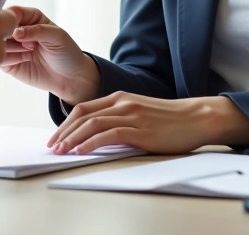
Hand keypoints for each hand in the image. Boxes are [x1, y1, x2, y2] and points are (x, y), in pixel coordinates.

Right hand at [0, 6, 100, 104]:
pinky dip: (7, 59)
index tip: (17, 29)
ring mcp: (11, 46)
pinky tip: (23, 60)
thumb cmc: (66, 52)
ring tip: (29, 53)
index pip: (11, 12)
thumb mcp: (57, 36)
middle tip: (27, 44)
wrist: (70, 78)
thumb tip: (16, 32)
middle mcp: (17, 30)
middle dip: (9, 35)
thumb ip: (37, 30)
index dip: (10, 18)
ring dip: (10, 48)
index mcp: (29, 17)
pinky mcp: (7, 62)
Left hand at [47, 93, 248, 154]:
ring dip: (72, 138)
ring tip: (61, 151)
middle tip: (51, 146)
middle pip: (82, 114)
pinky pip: (108, 134)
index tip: (55, 136)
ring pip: (92, 124)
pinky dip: (91, 142)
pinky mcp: (140, 130)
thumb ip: (120, 119)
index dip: (66, 122)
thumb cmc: (170, 120)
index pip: (84, 108)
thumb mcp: (140, 113)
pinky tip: (81, 151)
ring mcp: (130, 115)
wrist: (196, 118)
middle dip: (63, 131)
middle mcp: (122, 103)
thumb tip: (98, 136)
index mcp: (120, 97)